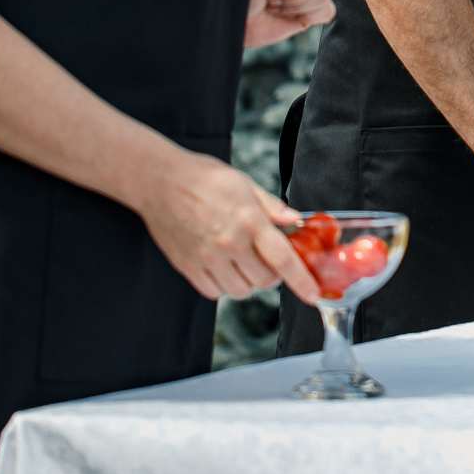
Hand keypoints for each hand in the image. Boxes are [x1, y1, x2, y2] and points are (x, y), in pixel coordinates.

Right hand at [132, 149, 321, 306]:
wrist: (160, 181)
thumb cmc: (204, 178)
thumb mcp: (244, 183)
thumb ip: (272, 206)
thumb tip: (296, 220)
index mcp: (248, 220)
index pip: (283, 259)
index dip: (301, 280)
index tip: (313, 295)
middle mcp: (229, 243)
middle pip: (264, 280)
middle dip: (272, 274)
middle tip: (266, 258)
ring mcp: (206, 258)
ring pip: (240, 290)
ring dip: (247, 281)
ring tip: (241, 259)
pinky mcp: (187, 266)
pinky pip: (213, 292)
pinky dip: (222, 285)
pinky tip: (221, 264)